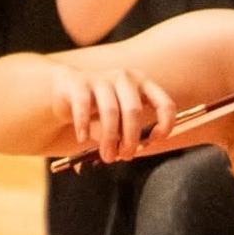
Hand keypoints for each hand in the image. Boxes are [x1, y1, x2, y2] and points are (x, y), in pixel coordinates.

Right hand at [50, 64, 177, 163]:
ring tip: (107, 156)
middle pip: (134, 111)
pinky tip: (83, 138)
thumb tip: (130, 150)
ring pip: (110, 112)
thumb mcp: (122, 116)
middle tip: (125, 156)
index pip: (165, 104)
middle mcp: (125, 78)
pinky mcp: (80, 82)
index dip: (164, 125)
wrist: (67, 88)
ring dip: (109, 139)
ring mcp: (102, 78)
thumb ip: (130, 130)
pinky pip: (83, 106)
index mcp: (144, 84)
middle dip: (130, 139)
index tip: (153, 141)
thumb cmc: (102, 106)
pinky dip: (84, 126)